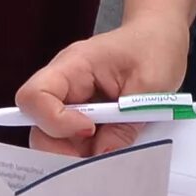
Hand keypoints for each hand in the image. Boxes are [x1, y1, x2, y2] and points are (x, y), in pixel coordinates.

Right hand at [16, 15, 189, 157]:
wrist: (161, 37)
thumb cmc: (154, 49)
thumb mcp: (149, 87)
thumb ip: (124, 124)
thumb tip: (102, 156)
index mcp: (73, 65)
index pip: (35, 96)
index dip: (55, 121)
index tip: (89, 130)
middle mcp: (64, 83)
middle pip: (37, 123)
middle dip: (62, 148)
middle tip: (97, 157)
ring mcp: (70, 100)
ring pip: (53, 138)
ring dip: (78, 152)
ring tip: (111, 152)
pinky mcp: (80, 114)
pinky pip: (72, 139)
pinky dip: (88, 150)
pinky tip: (111, 147)